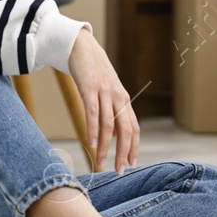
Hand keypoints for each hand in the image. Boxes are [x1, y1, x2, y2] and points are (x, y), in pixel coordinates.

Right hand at [67, 27, 138, 171]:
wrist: (82, 47)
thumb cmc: (94, 73)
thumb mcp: (107, 93)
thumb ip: (112, 113)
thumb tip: (113, 136)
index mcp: (124, 100)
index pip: (133, 128)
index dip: (134, 147)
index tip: (130, 163)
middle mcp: (118, 97)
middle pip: (125, 130)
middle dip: (123, 152)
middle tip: (119, 169)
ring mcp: (104, 93)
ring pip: (108, 125)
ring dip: (105, 146)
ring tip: (100, 161)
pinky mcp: (90, 88)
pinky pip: (92, 112)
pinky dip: (92, 128)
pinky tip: (90, 142)